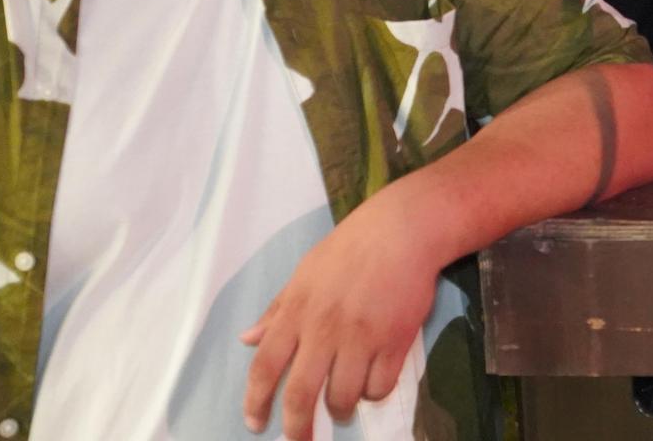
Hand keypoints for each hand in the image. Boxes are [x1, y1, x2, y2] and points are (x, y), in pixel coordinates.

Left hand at [242, 191, 445, 438]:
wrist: (404, 230)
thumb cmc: (351, 247)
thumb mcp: (306, 272)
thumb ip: (278, 309)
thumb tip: (247, 340)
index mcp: (297, 312)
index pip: (265, 367)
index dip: (256, 402)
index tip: (255, 424)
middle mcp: (324, 329)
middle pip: (301, 394)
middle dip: (297, 429)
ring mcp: (361, 337)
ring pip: (343, 397)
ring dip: (341, 410)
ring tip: (342, 408)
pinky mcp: (395, 341)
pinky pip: (379, 386)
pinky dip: (373, 392)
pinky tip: (372, 381)